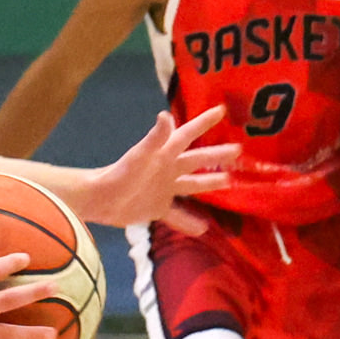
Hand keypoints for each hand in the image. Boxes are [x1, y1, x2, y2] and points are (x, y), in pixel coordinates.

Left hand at [58, 105, 236, 238]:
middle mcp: (168, 170)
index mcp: (166, 154)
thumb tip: (166, 115)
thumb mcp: (139, 156)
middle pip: (198, 160)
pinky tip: (204, 229)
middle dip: (217, 155)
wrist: (100, 200)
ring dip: (210, 184)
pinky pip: (178, 215)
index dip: (205, 122)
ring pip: (193, 186)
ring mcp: (164, 190)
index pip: (189, 134)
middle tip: (239, 151)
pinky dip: (190, 222)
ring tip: (231, 182)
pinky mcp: (158, 208)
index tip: (222, 110)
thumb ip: (154, 138)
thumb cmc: (120, 175)